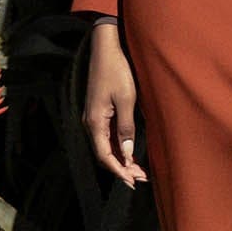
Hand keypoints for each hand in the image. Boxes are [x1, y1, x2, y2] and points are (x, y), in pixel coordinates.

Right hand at [82, 19, 146, 185]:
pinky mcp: (99, 111)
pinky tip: (130, 151)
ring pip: (105, 145)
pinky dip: (118, 146)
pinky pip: (107, 135)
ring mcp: (94, 117)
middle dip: (122, 168)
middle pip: (104, 153)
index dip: (118, 171)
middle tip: (141, 179)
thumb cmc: (117, 71)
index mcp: (95, 122)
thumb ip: (126, 128)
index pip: (104, 156)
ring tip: (138, 170)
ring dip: (121, 158)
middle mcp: (91, 122)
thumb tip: (126, 154)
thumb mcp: (126, 100)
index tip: (133, 182)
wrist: (106, 48)